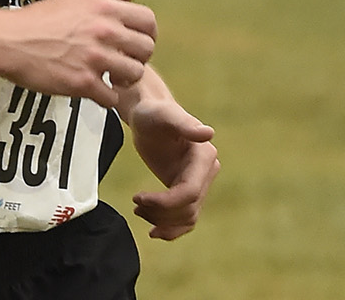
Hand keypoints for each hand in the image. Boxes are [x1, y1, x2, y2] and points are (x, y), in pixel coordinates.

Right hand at [0, 0, 156, 109]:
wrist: (9, 41)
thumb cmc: (39, 19)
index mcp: (104, 8)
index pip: (148, 21)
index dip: (146, 33)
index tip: (135, 41)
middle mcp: (104, 31)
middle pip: (146, 49)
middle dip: (137, 57)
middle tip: (122, 61)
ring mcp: (95, 58)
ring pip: (134, 74)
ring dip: (124, 79)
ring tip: (110, 77)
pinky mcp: (83, 82)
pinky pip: (111, 97)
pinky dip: (105, 97)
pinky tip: (95, 90)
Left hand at [127, 97, 218, 240]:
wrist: (148, 116)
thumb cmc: (153, 112)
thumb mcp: (164, 115)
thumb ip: (184, 124)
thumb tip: (208, 133)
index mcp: (204, 156)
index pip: (190, 193)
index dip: (164, 202)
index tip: (138, 198)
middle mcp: (206, 171)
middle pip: (188, 208)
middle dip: (160, 212)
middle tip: (136, 204)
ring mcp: (199, 182)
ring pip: (188, 217)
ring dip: (163, 222)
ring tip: (139, 211)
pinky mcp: (187, 189)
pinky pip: (186, 216)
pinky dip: (172, 228)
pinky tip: (154, 231)